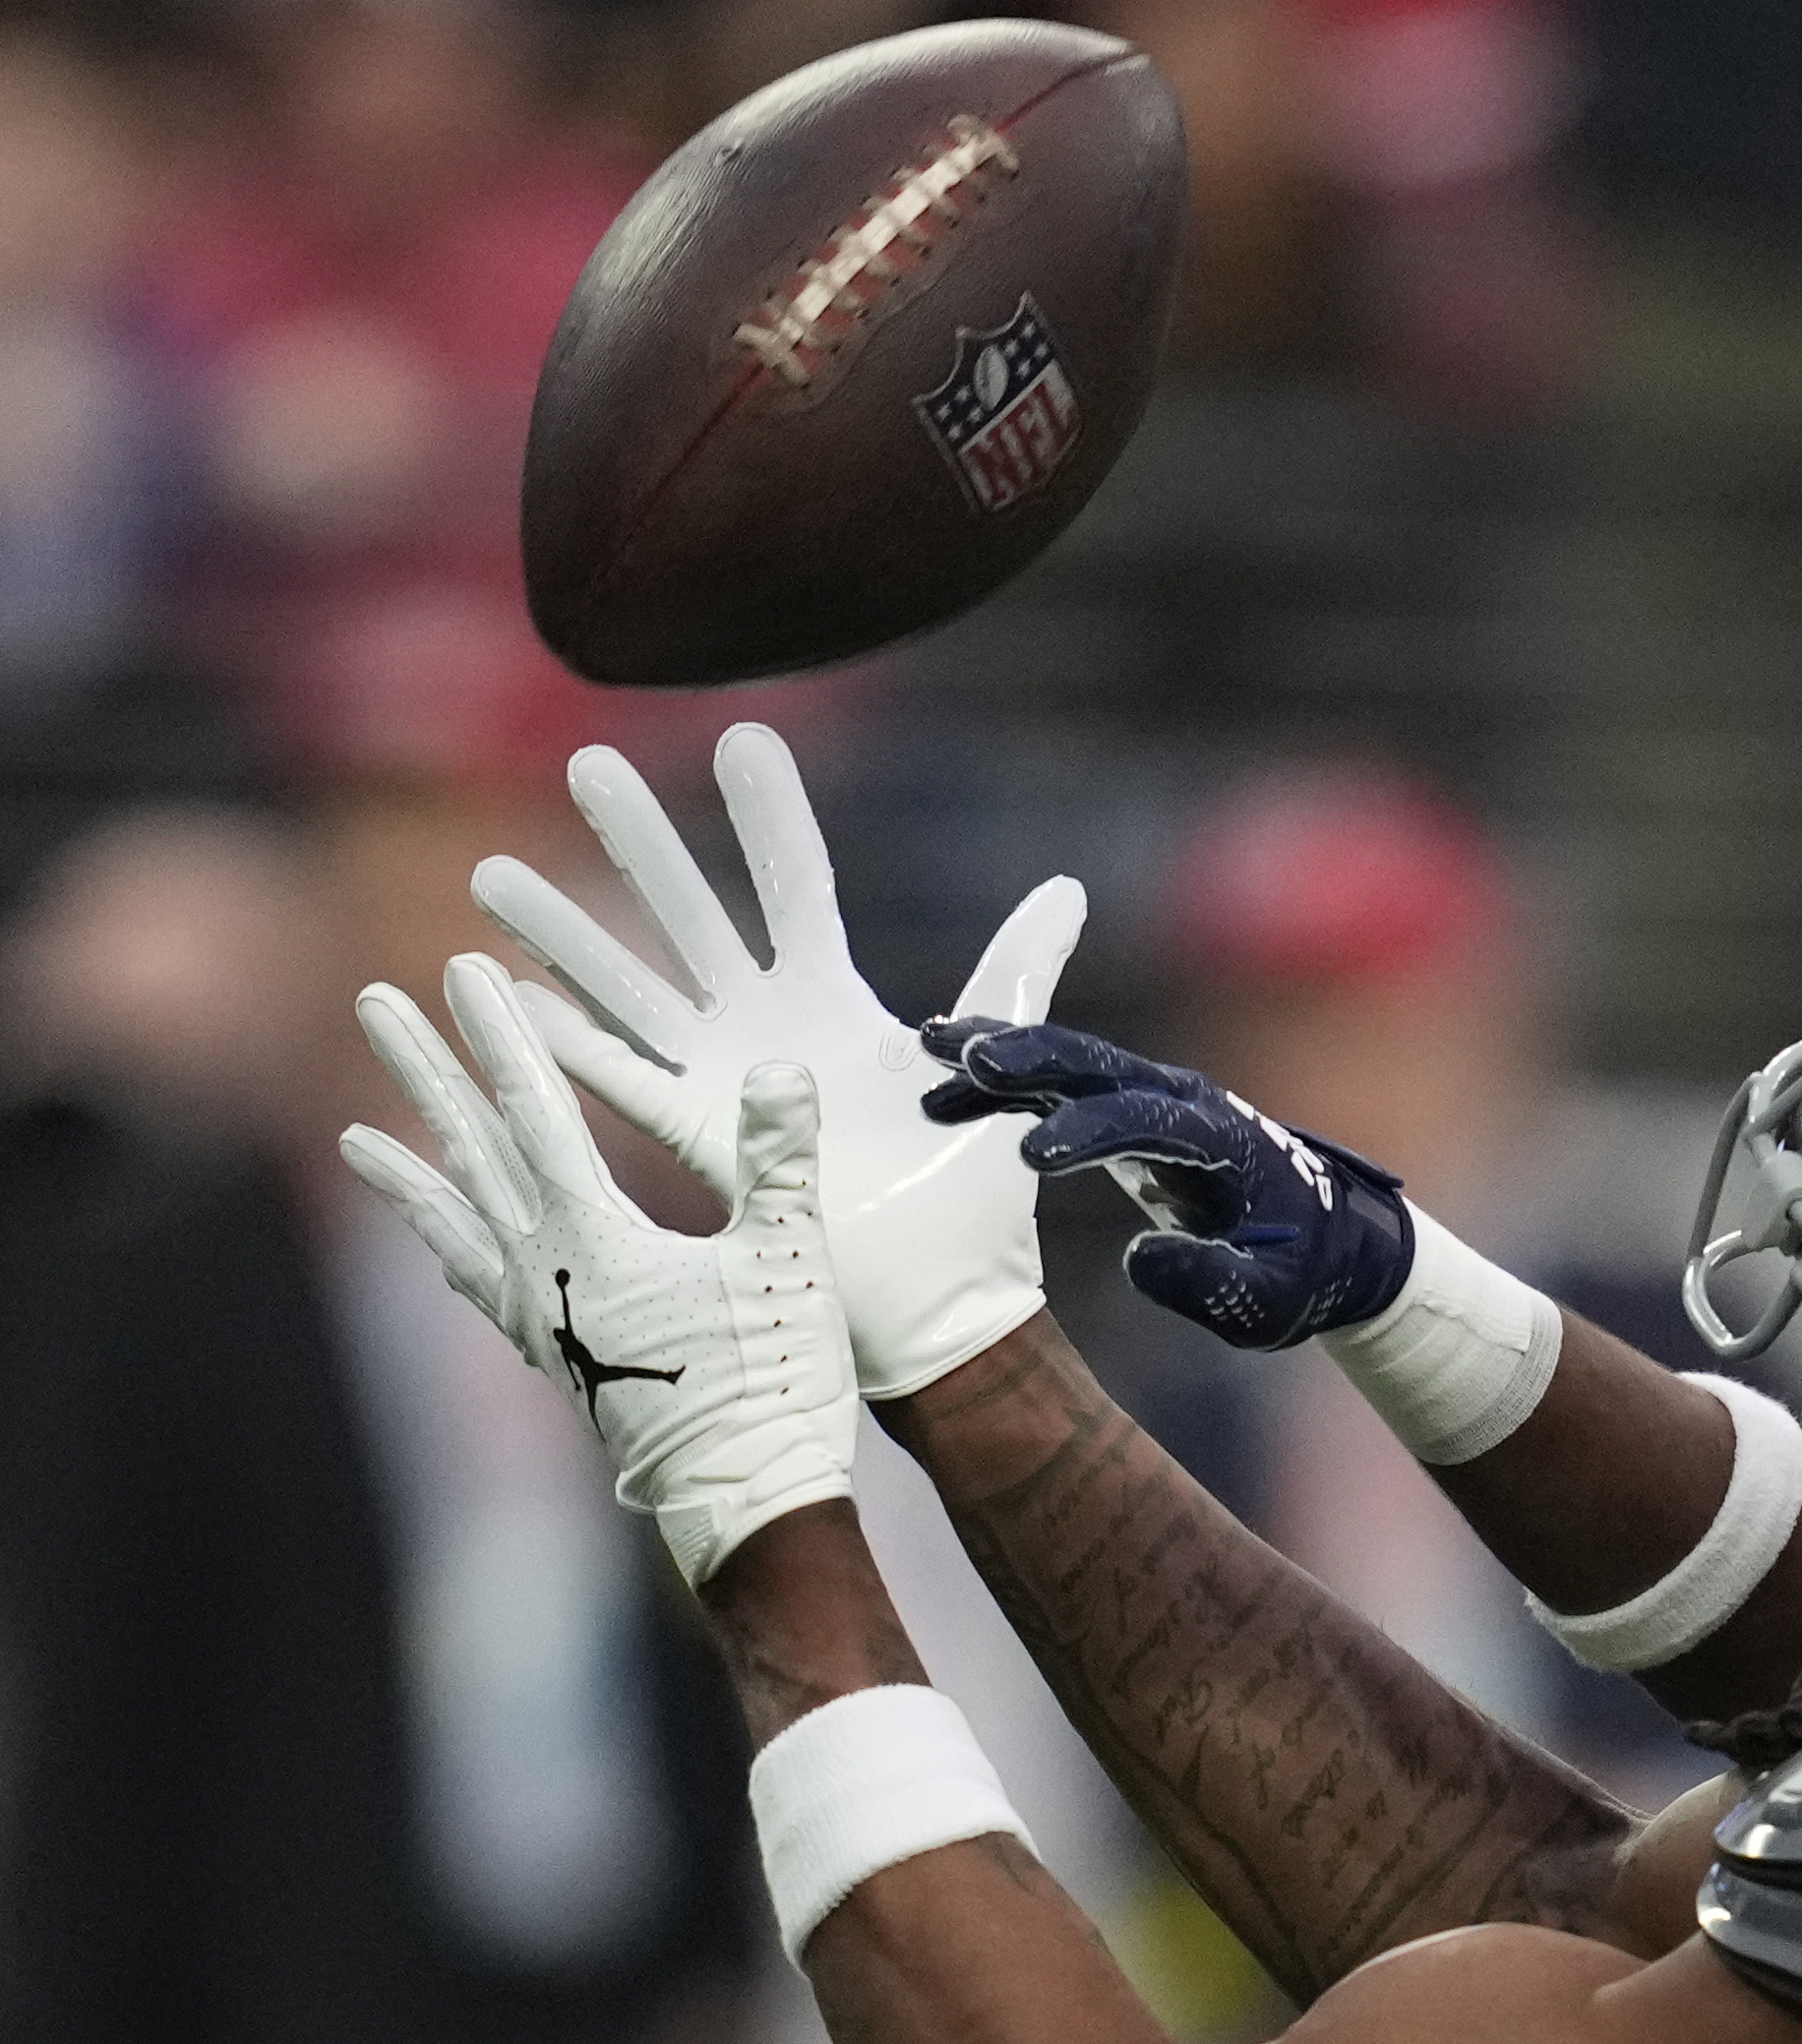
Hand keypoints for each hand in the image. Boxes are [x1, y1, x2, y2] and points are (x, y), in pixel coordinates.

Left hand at [342, 954, 860, 1584]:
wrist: (749, 1502)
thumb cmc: (776, 1384)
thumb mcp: (789, 1263)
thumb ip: (775, 1162)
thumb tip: (782, 1068)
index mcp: (594, 1242)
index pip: (535, 1115)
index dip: (503, 1038)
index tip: (464, 972)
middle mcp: (544, 1276)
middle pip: (469, 1153)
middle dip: (424, 1072)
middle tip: (373, 1004)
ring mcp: (540, 1322)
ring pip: (457, 1222)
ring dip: (410, 1167)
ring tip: (354, 1133)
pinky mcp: (555, 1360)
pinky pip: (479, 1289)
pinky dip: (450, 1250)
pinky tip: (439, 1242)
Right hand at [474, 724, 1081, 1399]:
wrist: (952, 1304)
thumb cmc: (976, 1197)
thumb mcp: (1005, 1061)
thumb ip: (1020, 969)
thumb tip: (1067, 886)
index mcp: (833, 1002)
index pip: (793, 886)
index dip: (767, 816)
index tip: (740, 739)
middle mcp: (764, 1029)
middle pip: (690, 914)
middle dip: (640, 842)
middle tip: (590, 762)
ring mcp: (722, 1084)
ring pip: (629, 988)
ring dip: (563, 935)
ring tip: (492, 875)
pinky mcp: (703, 1146)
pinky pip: (623, 1085)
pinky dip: (567, 1044)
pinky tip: (510, 999)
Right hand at [919, 1017, 1418, 1349]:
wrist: (1325, 1239)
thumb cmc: (1298, 1274)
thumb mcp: (1265, 1301)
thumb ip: (1209, 1281)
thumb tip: (1140, 1259)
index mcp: (1224, 1142)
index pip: (1153, 1123)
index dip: (1093, 1132)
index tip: (1031, 1154)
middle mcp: (1186, 1103)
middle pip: (1104, 1067)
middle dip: (1036, 1058)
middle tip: (963, 1055)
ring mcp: (1153, 1099)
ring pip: (1073, 1062)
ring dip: (1004, 1053)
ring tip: (930, 1048)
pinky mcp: (1126, 1110)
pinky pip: (1060, 1084)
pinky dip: (1005, 1081)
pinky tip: (944, 1082)